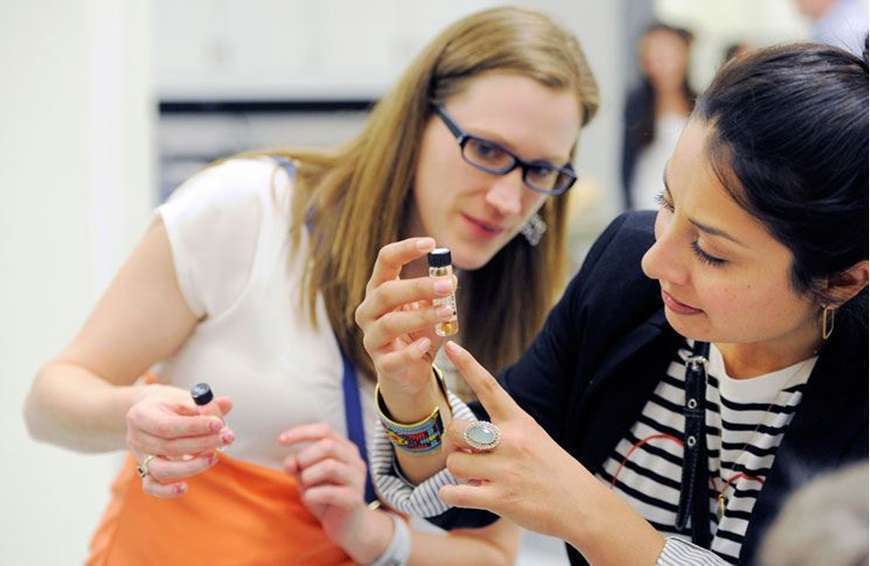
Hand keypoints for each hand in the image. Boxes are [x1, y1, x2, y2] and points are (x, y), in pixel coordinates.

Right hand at [125, 384, 233, 497]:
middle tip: (227, 437)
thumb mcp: (184, 397)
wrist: (150, 414)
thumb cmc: (171, 404)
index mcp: (141, 415)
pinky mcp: (144, 472)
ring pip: (161, 469)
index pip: (168, 425)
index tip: (219, 424)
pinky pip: (151, 486)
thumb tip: (227, 403)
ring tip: (214, 456)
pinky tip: (185, 488)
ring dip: (191, 466)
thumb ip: (204, 404)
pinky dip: (166, 491)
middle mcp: (136, 438)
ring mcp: (139, 457)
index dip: (195, 426)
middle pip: (169, 447)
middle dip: (202, 443)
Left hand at [279, 423, 391, 561]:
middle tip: (298, 473)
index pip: (324, 430)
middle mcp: (354, 460)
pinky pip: (330, 492)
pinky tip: (310, 499)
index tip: (281, 440)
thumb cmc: (326, 497)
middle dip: (305, 457)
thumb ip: (298, 466)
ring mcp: (357, 479)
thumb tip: (289, 461)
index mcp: (344, 449)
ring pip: (330, 466)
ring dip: (309, 476)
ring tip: (306, 487)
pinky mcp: (354, 498)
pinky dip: (312, 494)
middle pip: (328, 445)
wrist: (348, 526)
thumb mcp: (308, 478)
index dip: (302, 432)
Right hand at [355, 237, 456, 411]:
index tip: (430, 244)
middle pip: (387, 292)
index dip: (405, 249)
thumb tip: (451, 279)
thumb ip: (438, 294)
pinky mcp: (381, 363)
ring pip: (390, 324)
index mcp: (379, 289)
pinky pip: (393, 357)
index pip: (385, 261)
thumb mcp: (431, 308)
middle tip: (448, 285)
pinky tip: (426, 344)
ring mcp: (372, 338)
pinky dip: (411, 351)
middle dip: (418, 287)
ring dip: (420, 316)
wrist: (409, 372)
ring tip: (446, 312)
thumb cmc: (418, 332)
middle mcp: (369, 310)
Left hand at [437, 342, 604, 542]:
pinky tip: (464, 495)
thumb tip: (465, 437)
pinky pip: (454, 493)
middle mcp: (511, 441)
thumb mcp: (534, 438)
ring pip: (453, 462)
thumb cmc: (555, 472)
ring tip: (476, 478)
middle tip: (468, 456)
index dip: (467, 365)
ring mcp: (506, 470)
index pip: (489, 387)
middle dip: (452, 444)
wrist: (584, 507)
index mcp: (520, 422)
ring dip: (457, 473)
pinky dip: (451, 495)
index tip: (450, 346)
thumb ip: (503, 432)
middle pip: (455, 429)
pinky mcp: (501, 499)